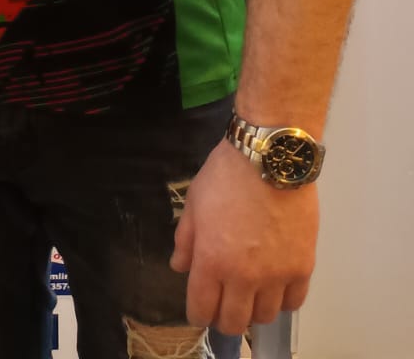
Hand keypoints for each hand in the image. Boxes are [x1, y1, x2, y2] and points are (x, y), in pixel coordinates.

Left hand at [171, 139, 316, 333]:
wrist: (270, 158)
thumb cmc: (225, 176)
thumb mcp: (193, 202)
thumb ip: (185, 240)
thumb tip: (180, 267)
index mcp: (211, 261)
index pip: (201, 309)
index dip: (197, 315)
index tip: (199, 311)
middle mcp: (243, 277)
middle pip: (233, 323)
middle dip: (223, 319)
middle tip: (223, 305)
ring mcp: (276, 276)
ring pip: (264, 317)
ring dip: (253, 310)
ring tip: (250, 294)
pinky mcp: (303, 268)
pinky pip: (293, 303)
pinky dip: (282, 301)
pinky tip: (275, 287)